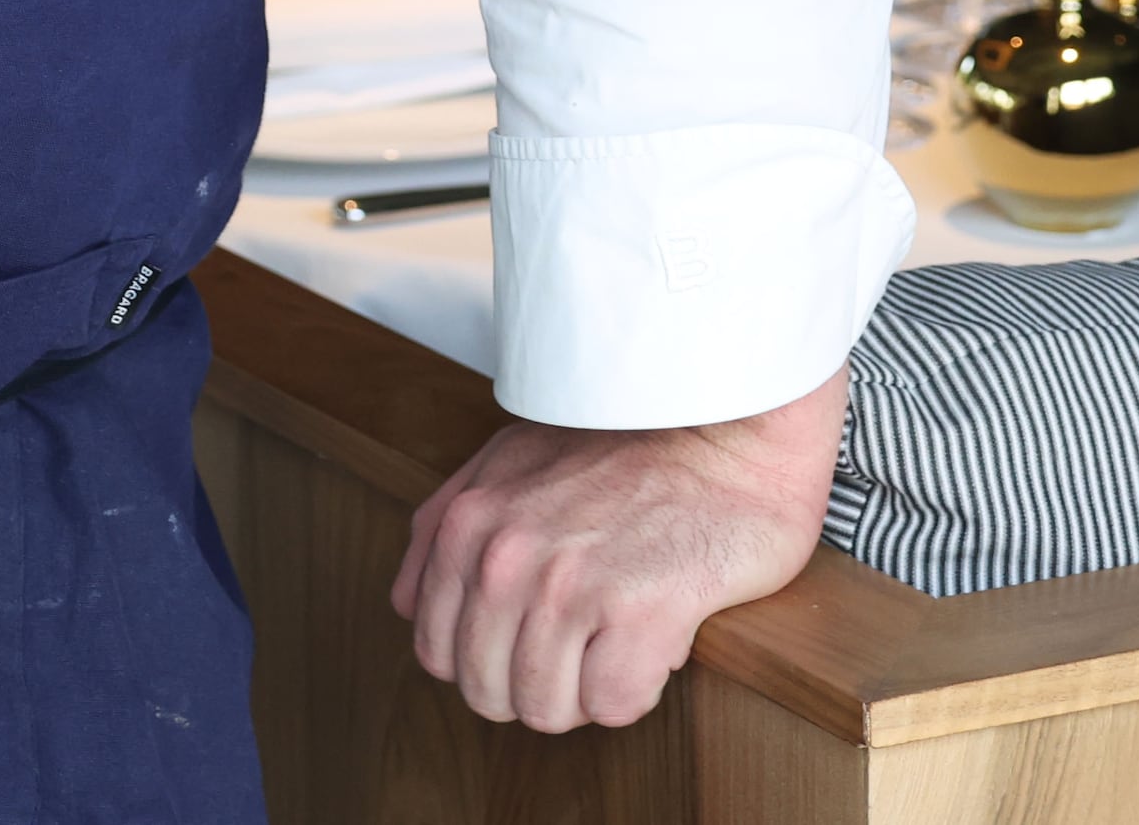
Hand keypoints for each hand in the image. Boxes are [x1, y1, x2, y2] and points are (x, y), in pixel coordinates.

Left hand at [391, 365, 842, 733]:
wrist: (731, 427)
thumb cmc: (631, 447)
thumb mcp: (512, 458)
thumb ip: (448, 525)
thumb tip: (406, 602)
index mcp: (468, 524)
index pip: (437, 654)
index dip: (490, 662)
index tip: (536, 636)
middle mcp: (506, 555)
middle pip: (490, 694)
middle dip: (537, 685)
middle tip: (587, 640)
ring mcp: (571, 583)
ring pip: (549, 711)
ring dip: (588, 691)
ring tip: (621, 636)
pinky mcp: (640, 609)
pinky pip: (613, 706)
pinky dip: (637, 688)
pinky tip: (656, 639)